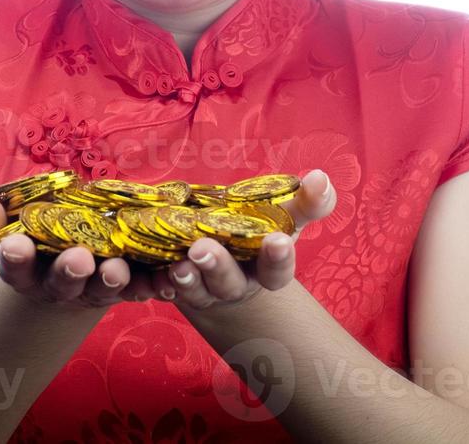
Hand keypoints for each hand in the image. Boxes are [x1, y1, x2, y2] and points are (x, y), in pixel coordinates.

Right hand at [0, 195, 162, 309]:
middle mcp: (60, 285)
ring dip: (112, 280)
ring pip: (103, 288)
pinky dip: (154, 284)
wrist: (69, 256)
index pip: (16, 265)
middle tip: (77, 258)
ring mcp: (95, 288)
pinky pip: (143, 288)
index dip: (15, 257)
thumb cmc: (34, 235)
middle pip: (63, 283)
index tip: (15, 245)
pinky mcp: (128, 286)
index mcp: (26, 269)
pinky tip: (165, 278)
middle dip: (70, 271)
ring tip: (117, 269)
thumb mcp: (9, 224)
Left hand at [151, 169, 335, 313]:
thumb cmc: (261, 231)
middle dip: (216, 266)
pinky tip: (147, 272)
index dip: (277, 259)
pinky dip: (152, 282)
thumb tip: (321, 178)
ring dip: (184, 277)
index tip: (277, 240)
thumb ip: (308, 201)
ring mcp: (201, 289)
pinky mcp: (170, 285)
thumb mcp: (285, 216)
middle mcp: (233, 285)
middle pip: (227, 283)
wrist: (223, 255)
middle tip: (202, 248)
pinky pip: (158, 288)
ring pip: (192, 289)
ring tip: (176, 262)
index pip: (276, 271)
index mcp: (264, 271)